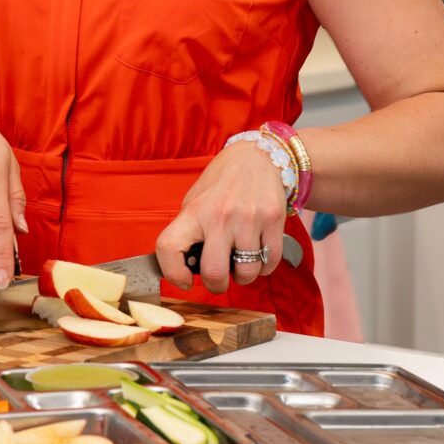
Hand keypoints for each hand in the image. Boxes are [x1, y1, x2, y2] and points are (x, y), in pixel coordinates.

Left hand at [156, 136, 287, 293]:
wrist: (258, 157)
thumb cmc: (222, 184)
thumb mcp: (196, 200)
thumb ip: (190, 231)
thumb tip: (185, 267)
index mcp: (195, 211)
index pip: (168, 247)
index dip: (172, 272)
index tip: (183, 280)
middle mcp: (221, 215)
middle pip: (214, 273)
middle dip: (216, 285)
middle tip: (219, 278)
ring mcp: (249, 218)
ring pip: (247, 273)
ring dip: (243, 275)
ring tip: (241, 260)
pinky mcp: (274, 220)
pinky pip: (270, 263)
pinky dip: (264, 267)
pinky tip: (258, 253)